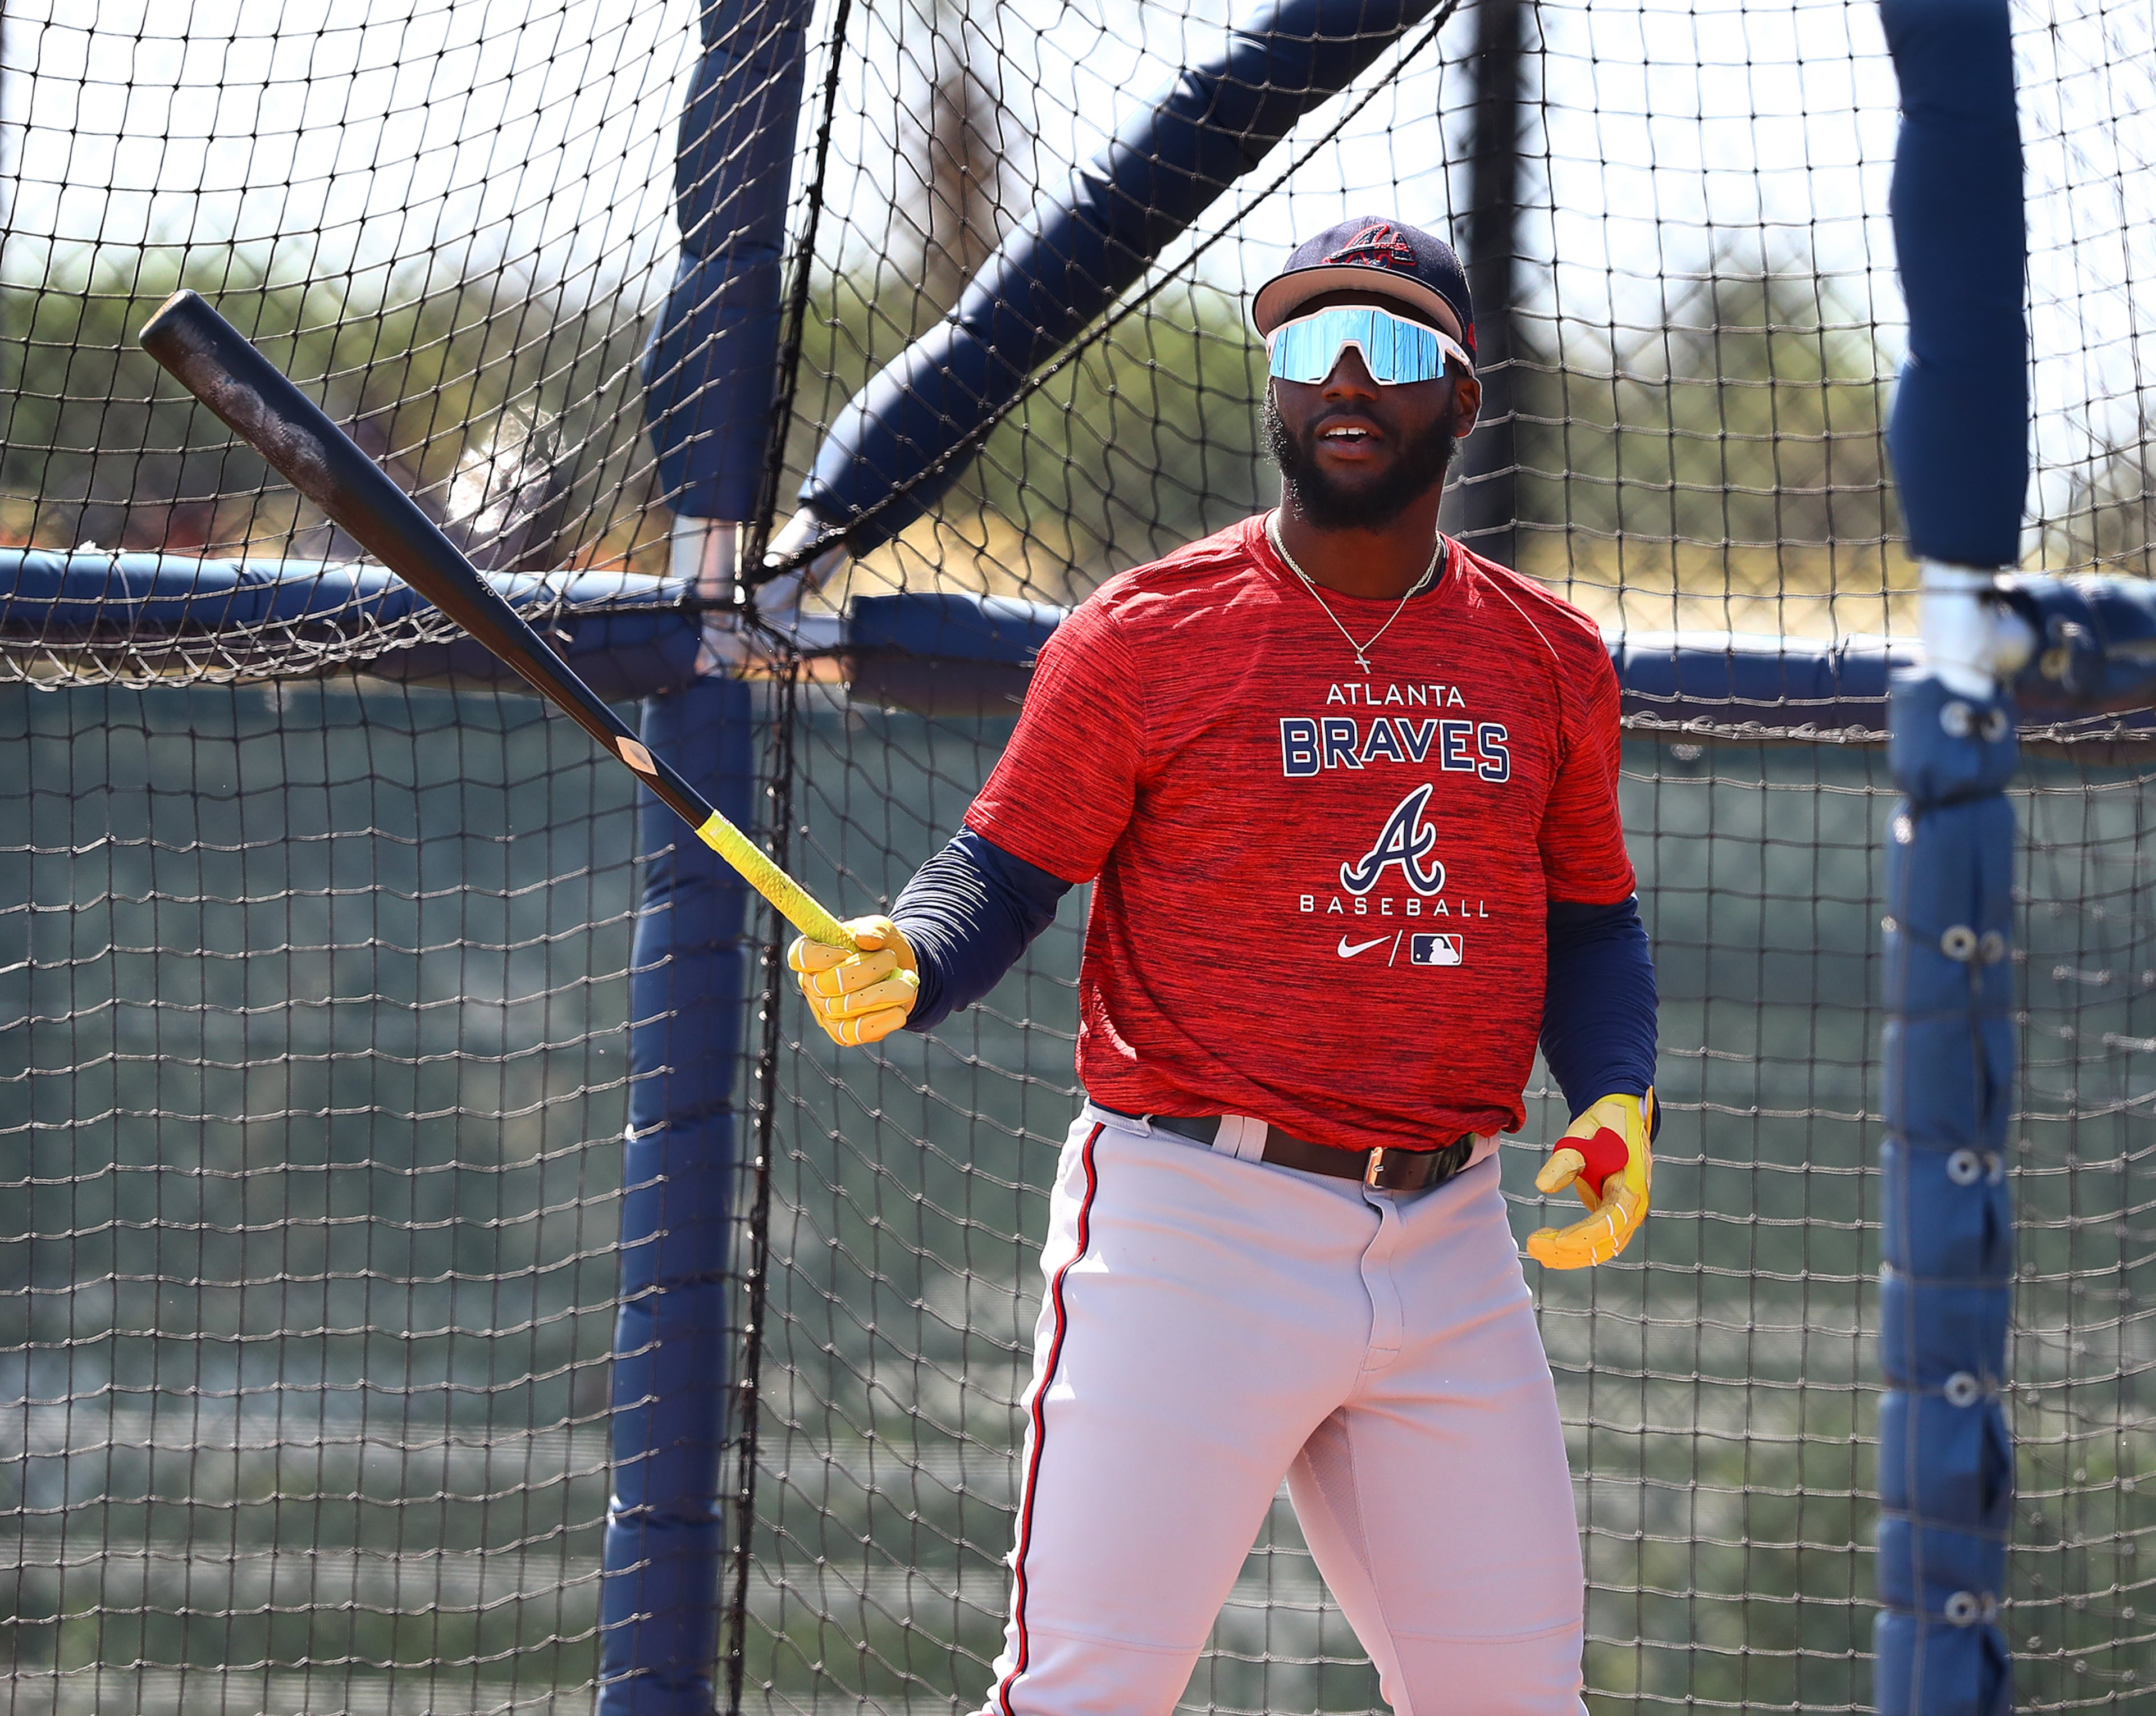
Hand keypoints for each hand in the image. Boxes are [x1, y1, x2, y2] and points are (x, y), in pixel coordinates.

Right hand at [788, 916, 919, 1046]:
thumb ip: (875, 928)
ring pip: (846, 1007)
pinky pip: (856, 1032)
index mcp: (813, 954)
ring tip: (907, 982)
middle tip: (890, 959)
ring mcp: (826, 1012)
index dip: (822, 955)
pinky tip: (900, 1011)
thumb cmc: (883, 947)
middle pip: (826, 984)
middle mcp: (813, 985)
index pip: (799, 956)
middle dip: (866, 970)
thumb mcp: (883, 929)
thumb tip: (864, 938)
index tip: (848, 950)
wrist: (902, 974)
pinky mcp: (843, 1033)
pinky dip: (881, 1020)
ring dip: (883, 992)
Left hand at [1525, 1090, 1652, 1268]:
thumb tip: (1542, 1186)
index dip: (1583, 1235)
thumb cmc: (1601, 1127)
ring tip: (1535, 1249)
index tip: (1555, 1241)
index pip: (1609, 1222)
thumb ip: (1563, 1162)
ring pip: (1601, 1249)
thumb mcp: (1581, 1136)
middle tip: (1532, 1245)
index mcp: (1630, 1187)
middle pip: (1604, 1244)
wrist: (1621, 1118)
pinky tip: (1550, 1250)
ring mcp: (1626, 1215)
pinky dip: (1575, 1250)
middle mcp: (1634, 1207)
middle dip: (1568, 1251)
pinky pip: (1599, 1242)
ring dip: (1569, 1256)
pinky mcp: (1615, 1217)